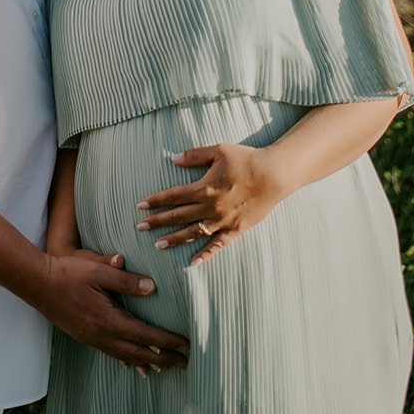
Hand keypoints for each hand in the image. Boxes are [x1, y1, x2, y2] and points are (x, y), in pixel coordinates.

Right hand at [36, 251, 188, 371]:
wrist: (38, 284)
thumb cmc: (68, 273)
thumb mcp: (98, 270)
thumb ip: (126, 280)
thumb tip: (153, 288)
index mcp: (108, 320)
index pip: (146, 335)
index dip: (168, 341)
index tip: (187, 345)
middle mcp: (102, 335)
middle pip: (139, 353)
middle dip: (164, 358)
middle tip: (185, 363)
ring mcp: (92, 339)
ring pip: (126, 356)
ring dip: (148, 362)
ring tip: (166, 368)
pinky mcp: (85, 337)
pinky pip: (112, 354)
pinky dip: (127, 360)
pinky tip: (133, 363)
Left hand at [135, 142, 285, 264]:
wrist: (273, 175)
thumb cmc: (245, 159)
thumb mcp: (218, 151)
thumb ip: (194, 155)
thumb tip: (172, 159)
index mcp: (204, 188)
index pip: (173, 196)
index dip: (155, 201)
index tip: (140, 206)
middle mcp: (210, 207)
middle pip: (178, 216)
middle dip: (157, 221)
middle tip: (140, 227)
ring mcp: (223, 221)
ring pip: (193, 232)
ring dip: (175, 239)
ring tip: (158, 245)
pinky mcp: (236, 230)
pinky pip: (217, 245)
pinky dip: (205, 254)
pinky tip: (193, 262)